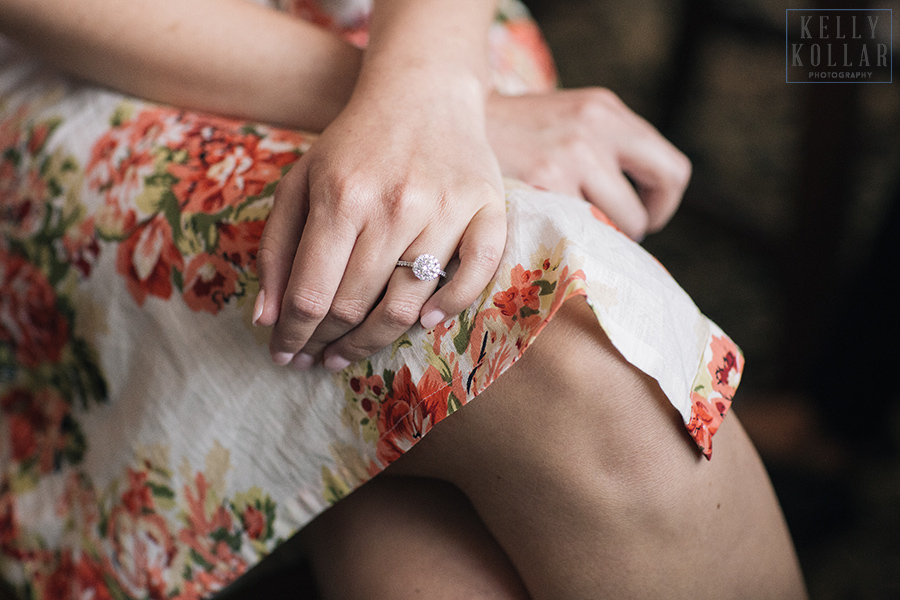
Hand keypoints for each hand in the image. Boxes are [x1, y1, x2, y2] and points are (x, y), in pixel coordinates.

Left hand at [254, 73, 505, 369]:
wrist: (423, 91)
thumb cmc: (354, 143)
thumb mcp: (301, 182)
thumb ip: (277, 248)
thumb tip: (266, 320)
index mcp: (341, 197)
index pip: (310, 294)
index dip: (293, 337)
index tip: (285, 356)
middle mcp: (394, 206)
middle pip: (355, 306)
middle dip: (327, 344)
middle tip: (317, 358)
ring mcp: (445, 208)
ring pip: (408, 305)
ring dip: (374, 342)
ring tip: (350, 352)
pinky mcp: (488, 208)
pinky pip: (475, 277)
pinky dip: (450, 309)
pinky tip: (423, 324)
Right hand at [485, 88, 690, 239]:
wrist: (449, 125)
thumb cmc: (510, 136)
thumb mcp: (565, 120)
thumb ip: (603, 148)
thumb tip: (643, 208)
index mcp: (604, 110)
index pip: (670, 168)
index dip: (662, 203)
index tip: (641, 215)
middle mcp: (594, 127)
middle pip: (650, 204)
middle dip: (632, 228)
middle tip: (603, 233)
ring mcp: (571, 155)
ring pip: (617, 224)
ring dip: (598, 238)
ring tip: (566, 233)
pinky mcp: (545, 182)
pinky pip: (582, 233)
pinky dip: (568, 242)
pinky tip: (543, 233)